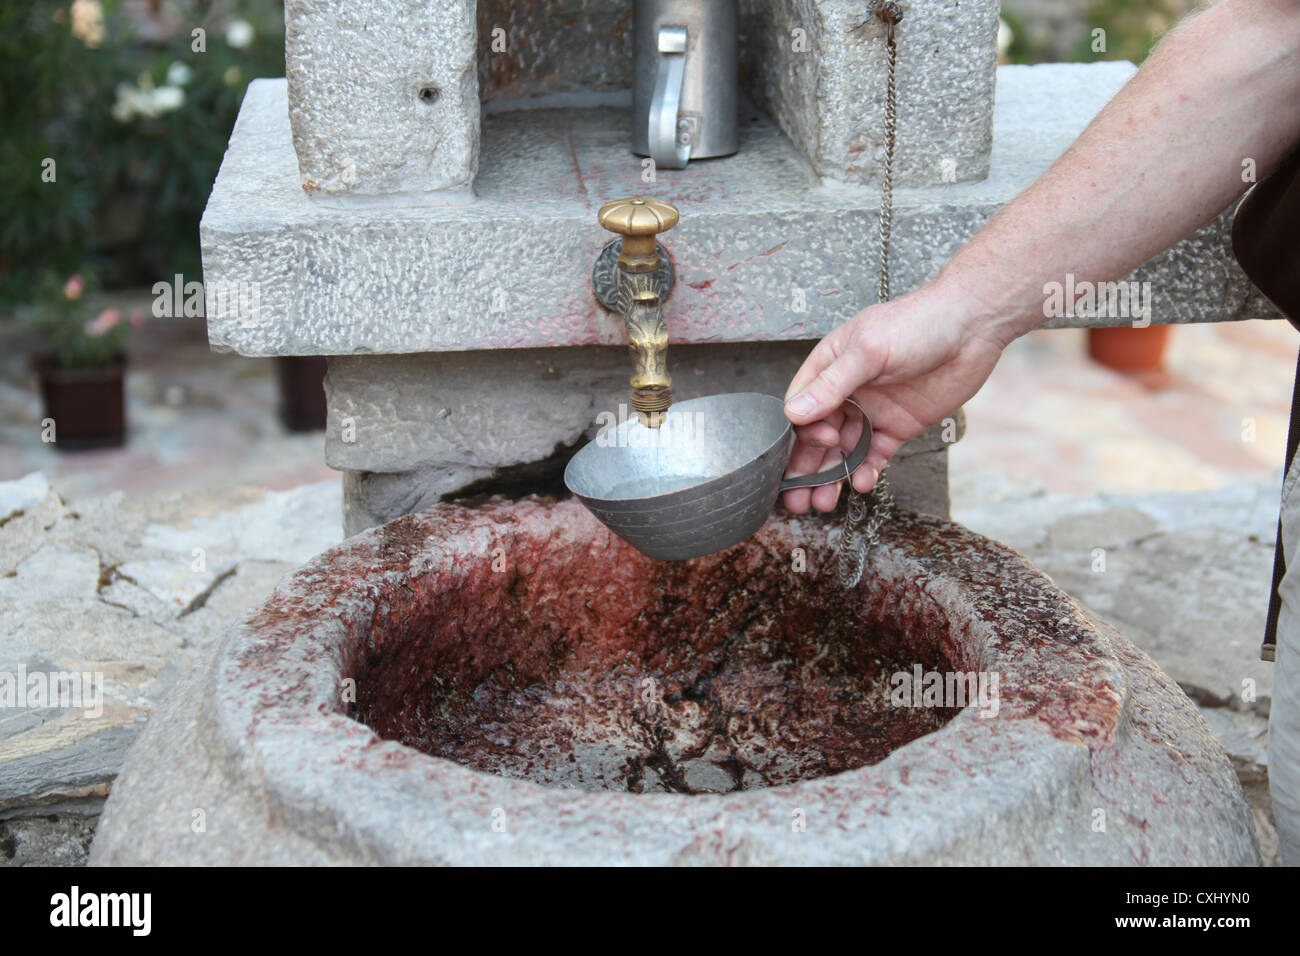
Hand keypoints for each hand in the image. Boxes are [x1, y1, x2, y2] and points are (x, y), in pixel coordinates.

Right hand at [781, 284, 1006, 512]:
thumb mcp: (869, 350)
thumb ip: (832, 384)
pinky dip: (866, 471)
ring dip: (831, 477)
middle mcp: (847, 391)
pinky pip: (875, 454)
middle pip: (817, 436)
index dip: (805, 430)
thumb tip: (795, 413)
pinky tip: (862, 484)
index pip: (802, 406)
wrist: (972, 327)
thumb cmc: (919, 323)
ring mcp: (872, 410)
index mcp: (830, 366)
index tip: (825, 439)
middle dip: (806, 468)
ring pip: (843, 451)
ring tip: (822, 504)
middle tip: (798, 499)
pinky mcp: (898, 426)